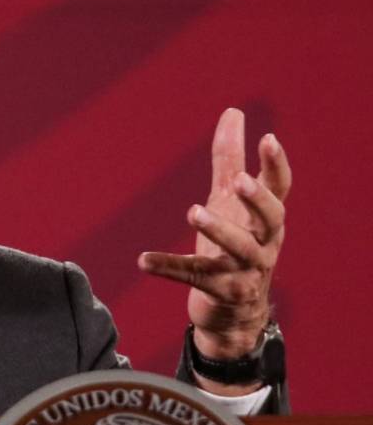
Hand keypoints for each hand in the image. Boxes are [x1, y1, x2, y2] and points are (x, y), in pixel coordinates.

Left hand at [139, 108, 290, 364]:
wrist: (233, 313)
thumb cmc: (233, 247)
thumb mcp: (230, 203)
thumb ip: (230, 160)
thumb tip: (233, 112)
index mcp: (266, 220)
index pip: (281, 189)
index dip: (277, 165)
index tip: (268, 138)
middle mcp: (264, 244)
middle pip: (272, 219)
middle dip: (256, 200)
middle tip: (237, 181)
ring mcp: (246, 271)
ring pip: (239, 251)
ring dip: (218, 230)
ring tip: (193, 211)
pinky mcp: (222, 292)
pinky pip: (194, 278)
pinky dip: (169, 268)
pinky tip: (142, 260)